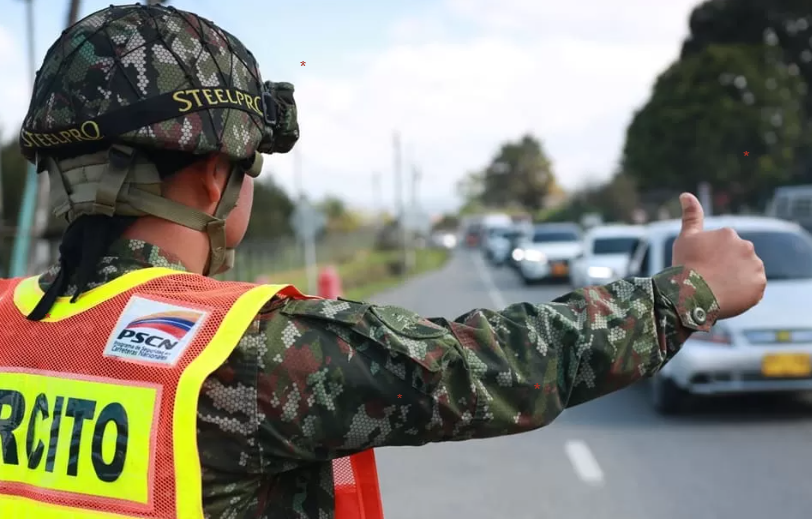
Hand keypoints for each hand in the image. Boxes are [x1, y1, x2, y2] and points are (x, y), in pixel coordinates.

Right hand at [671, 193, 765, 318]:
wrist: (691, 294)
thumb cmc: (685, 265)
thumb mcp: (685, 238)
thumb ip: (691, 215)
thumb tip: (686, 194)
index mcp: (729, 233)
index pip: (724, 247)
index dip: (711, 258)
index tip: (702, 267)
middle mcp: (746, 246)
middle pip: (738, 258)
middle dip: (727, 267)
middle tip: (709, 279)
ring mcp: (755, 266)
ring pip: (746, 272)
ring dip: (736, 279)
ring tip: (718, 288)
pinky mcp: (759, 285)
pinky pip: (753, 288)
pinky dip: (743, 292)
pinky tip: (727, 295)